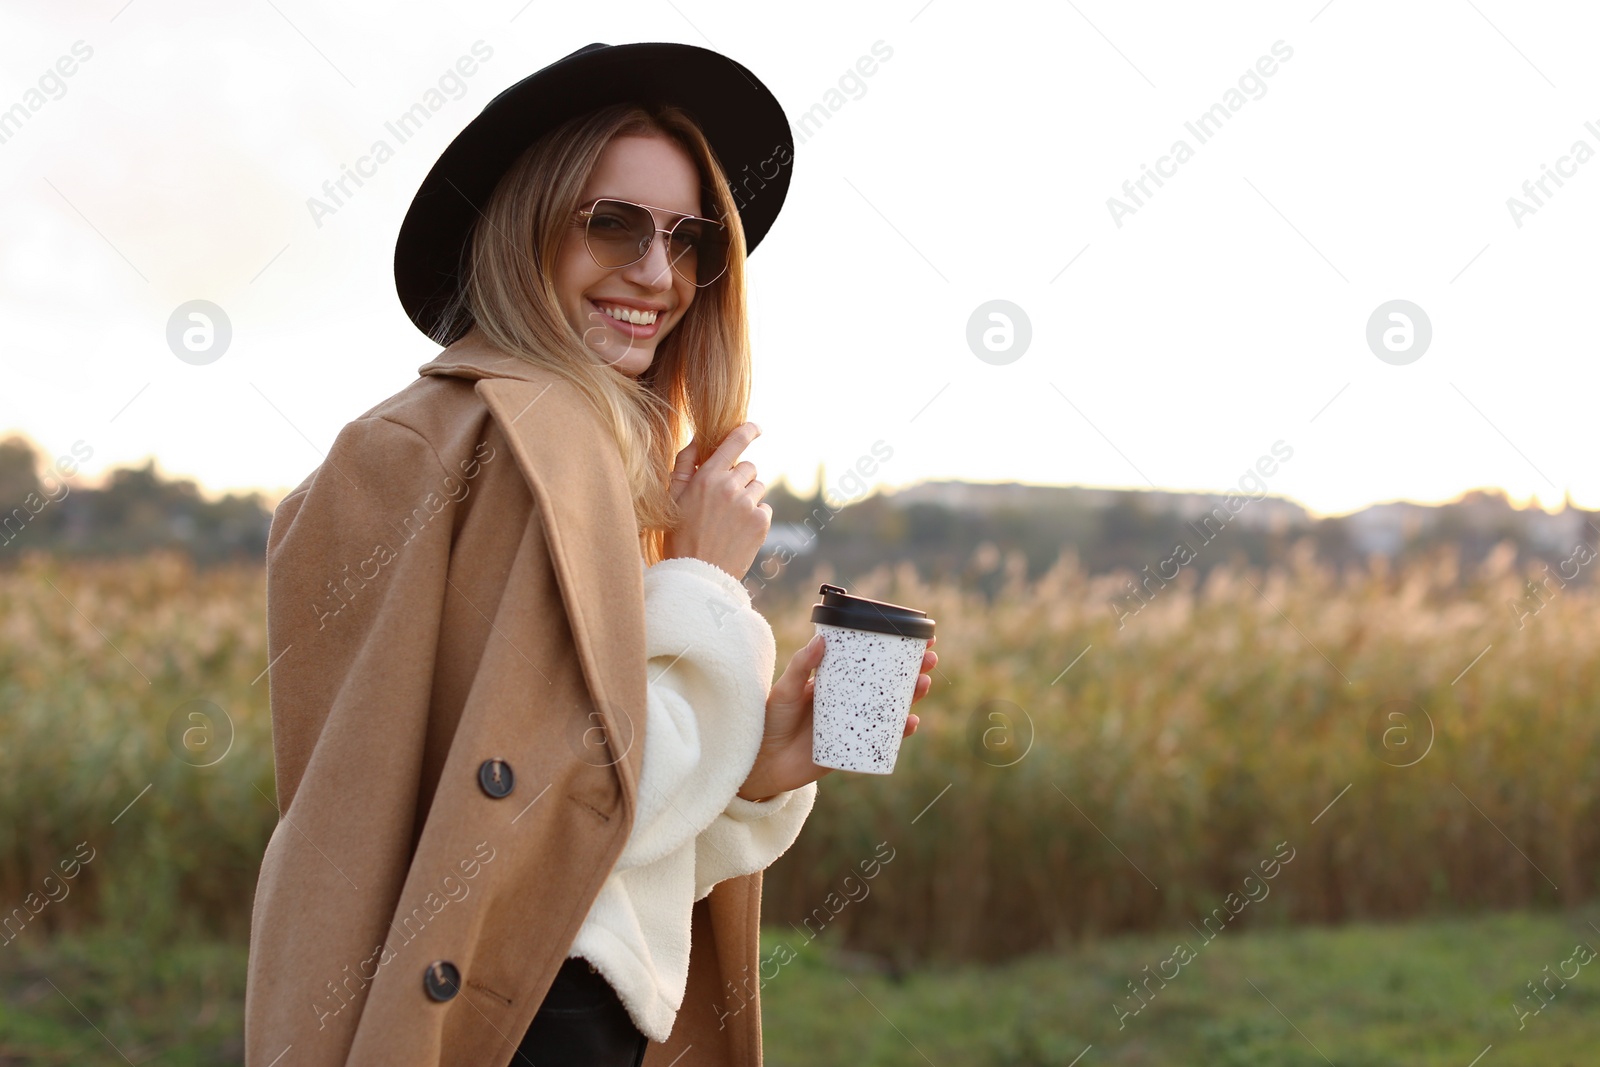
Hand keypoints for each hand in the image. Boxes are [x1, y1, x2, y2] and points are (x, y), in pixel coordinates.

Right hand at [661, 421, 770, 580]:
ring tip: (729, 519)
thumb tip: (697, 441)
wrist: (696, 575)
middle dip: (740, 478)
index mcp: (706, 477)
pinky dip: (755, 517)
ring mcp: (747, 504)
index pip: (733, 443)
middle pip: (749, 467)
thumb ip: (685, 466)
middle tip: (725, 500)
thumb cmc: (679, 535)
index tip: (756, 428)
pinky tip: (738, 531)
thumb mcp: (673, 498)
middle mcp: (729, 487)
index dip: (748, 431)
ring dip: (748, 497)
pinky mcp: (760, 522)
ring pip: (758, 487)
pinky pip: (765, 508)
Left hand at [737, 634, 938, 801]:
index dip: (894, 648)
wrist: (763, 763)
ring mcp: (855, 723)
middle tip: (929, 659)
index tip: (915, 636)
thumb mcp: (785, 690)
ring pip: (891, 707)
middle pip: (889, 682)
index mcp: (836, 680)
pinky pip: (883, 738)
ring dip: (912, 696)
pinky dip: (899, 731)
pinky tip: (910, 723)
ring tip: (923, 684)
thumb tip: (821, 640)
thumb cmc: (770, 720)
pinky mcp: (855, 747)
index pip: (870, 659)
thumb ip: (801, 666)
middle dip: (913, 669)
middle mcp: (849, 699)